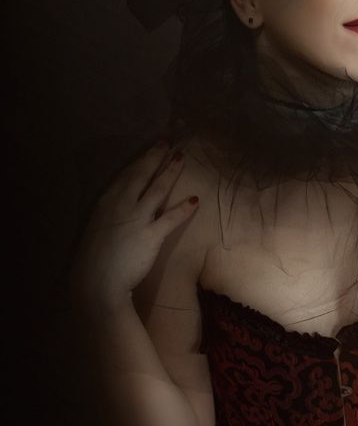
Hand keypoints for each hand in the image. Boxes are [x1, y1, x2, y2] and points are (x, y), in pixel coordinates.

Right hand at [70, 141, 198, 309]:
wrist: (97, 283)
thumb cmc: (95, 259)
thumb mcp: (98, 228)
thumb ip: (111, 215)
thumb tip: (123, 207)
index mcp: (106, 203)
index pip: (126, 175)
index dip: (140, 161)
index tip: (151, 149)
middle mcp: (121, 205)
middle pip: (141, 175)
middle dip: (155, 157)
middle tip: (167, 143)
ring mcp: (137, 218)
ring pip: (158, 189)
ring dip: (171, 172)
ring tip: (182, 158)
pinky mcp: (151, 235)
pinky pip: (171, 218)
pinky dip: (184, 208)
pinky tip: (195, 200)